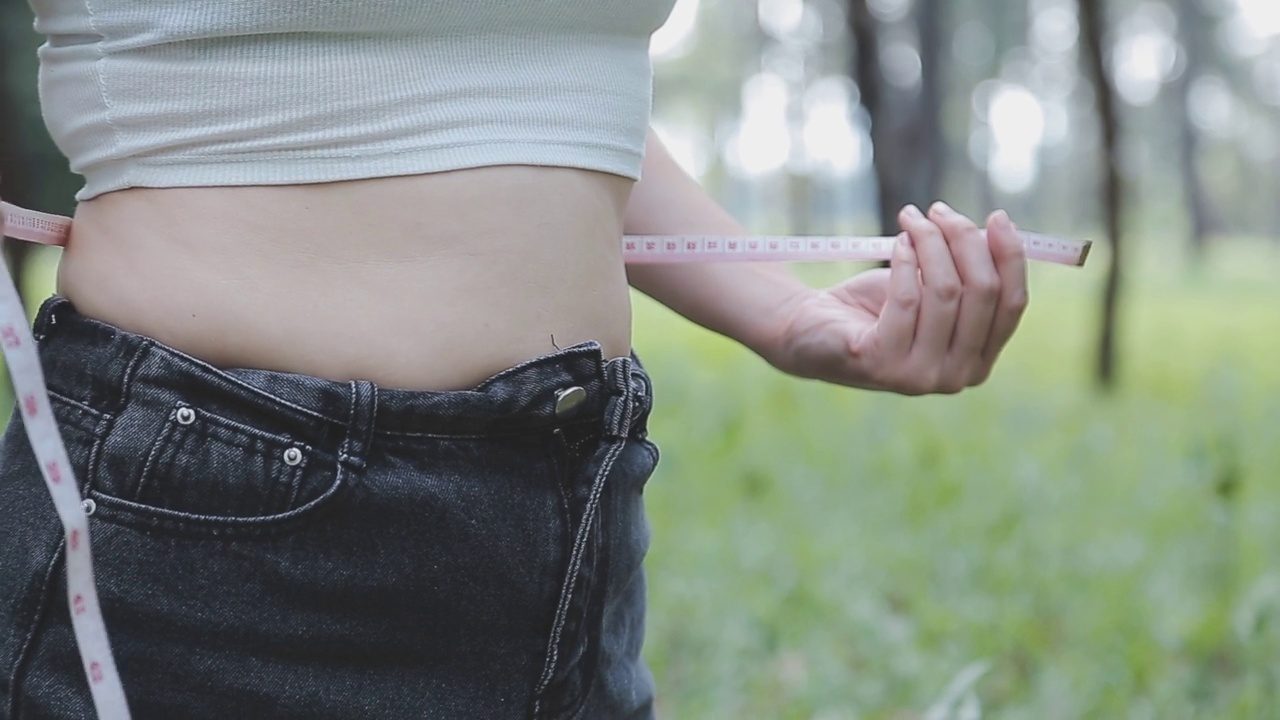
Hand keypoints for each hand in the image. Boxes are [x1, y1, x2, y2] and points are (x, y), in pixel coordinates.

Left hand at [766, 203, 1028, 394]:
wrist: (811, 328)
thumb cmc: (878, 305)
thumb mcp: (933, 287)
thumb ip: (969, 271)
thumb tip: (999, 229)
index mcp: (978, 362)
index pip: (1013, 304)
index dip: (1010, 256)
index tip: (997, 215)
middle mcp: (955, 378)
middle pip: (982, 293)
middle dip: (964, 239)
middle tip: (938, 210)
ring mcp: (919, 377)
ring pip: (945, 291)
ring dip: (929, 242)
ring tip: (910, 219)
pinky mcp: (882, 363)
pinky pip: (907, 298)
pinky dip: (903, 260)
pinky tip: (895, 243)